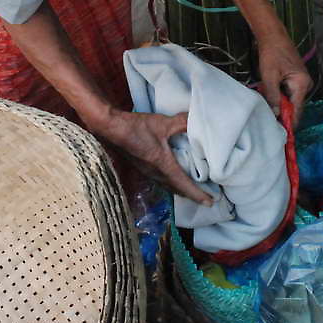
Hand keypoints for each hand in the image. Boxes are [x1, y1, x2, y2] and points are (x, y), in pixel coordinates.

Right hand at [94, 109, 213, 205]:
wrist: (111, 128)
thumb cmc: (137, 127)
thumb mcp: (162, 123)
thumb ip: (181, 122)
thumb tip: (196, 119)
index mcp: (163, 165)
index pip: (184, 184)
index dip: (198, 195)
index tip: (211, 202)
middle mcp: (156, 173)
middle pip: (177, 190)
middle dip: (192, 195)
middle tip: (207, 198)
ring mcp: (147, 172)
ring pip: (168, 186)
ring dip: (181, 191)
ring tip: (193, 190)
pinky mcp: (142, 167)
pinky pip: (161, 181)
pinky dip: (172, 184)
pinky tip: (174, 178)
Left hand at [258, 38, 312, 125]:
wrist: (272, 36)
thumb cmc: (271, 54)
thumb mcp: (269, 76)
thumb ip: (273, 96)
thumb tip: (276, 115)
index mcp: (302, 84)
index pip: (297, 110)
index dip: (290, 122)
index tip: (283, 135)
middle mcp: (305, 84)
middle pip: (295, 106)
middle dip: (283, 113)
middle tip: (270, 122)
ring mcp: (301, 81)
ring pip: (291, 100)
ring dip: (279, 104)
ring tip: (268, 109)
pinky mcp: (296, 79)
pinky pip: (289, 93)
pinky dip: (280, 96)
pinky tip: (270, 97)